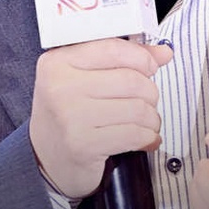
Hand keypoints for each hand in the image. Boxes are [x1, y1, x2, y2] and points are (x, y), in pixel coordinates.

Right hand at [29, 38, 172, 197]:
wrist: (45, 159)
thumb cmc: (69, 114)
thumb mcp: (85, 79)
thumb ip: (123, 60)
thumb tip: (163, 52)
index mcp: (58, 62)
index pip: (113, 49)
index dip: (141, 58)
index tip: (150, 67)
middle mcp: (60, 86)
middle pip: (131, 80)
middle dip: (150, 93)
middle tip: (147, 102)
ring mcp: (70, 117)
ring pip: (137, 109)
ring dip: (151, 118)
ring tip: (146, 123)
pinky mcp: (83, 145)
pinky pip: (134, 134)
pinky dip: (146, 137)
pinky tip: (142, 138)